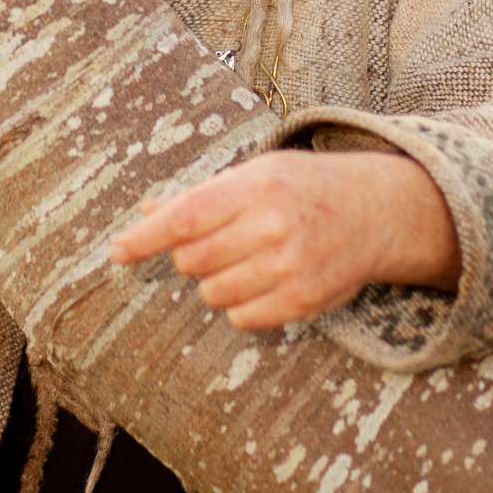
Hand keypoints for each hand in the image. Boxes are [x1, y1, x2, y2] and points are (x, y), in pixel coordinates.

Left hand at [108, 148, 460, 332]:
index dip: (146, 238)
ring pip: (213, 292)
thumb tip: (147, 214)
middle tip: (218, 241)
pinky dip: (239, 305)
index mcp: (255, 186)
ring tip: (244, 259)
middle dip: (191, 255)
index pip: (185, 217)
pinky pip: (242, 318)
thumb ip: (201, 197)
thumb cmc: (301, 187)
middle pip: (193, 260)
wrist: (374, 210)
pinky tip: (260, 282)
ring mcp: (290, 266)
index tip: (118, 252)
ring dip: (215, 281)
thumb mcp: (254, 174)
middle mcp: (273, 225)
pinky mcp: (304, 300)